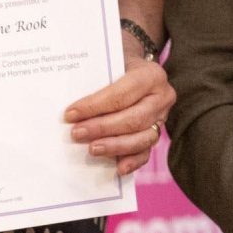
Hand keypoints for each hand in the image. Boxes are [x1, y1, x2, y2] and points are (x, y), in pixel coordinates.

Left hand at [65, 53, 173, 175]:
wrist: (135, 69)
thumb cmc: (117, 67)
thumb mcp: (110, 64)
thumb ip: (97, 82)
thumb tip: (72, 110)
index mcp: (151, 75)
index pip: (121, 94)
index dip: (95, 106)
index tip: (71, 114)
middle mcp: (162, 97)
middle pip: (132, 119)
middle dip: (102, 128)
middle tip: (77, 133)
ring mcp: (162, 118)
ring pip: (142, 138)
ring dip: (114, 146)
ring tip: (92, 149)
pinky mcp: (157, 135)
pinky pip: (146, 152)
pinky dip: (132, 161)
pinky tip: (118, 168)